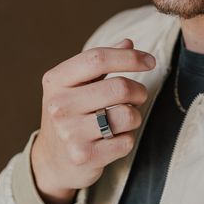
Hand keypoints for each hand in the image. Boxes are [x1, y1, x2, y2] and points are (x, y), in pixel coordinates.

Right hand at [31, 39, 155, 203]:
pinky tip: (113, 140)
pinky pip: (126, 142)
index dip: (130, 57)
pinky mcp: (84, 156)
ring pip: (127, 116)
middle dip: (139, 91)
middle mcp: (59, 106)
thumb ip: (99, 65)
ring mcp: (69, 133)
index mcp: (56, 82)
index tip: (150, 61)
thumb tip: (128, 43)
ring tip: (122, 120)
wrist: (54, 160)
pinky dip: (127, 139)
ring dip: (134, 117)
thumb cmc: (69, 118)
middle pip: (119, 87)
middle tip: (138, 97)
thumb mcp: (74, 87)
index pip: (97, 59)